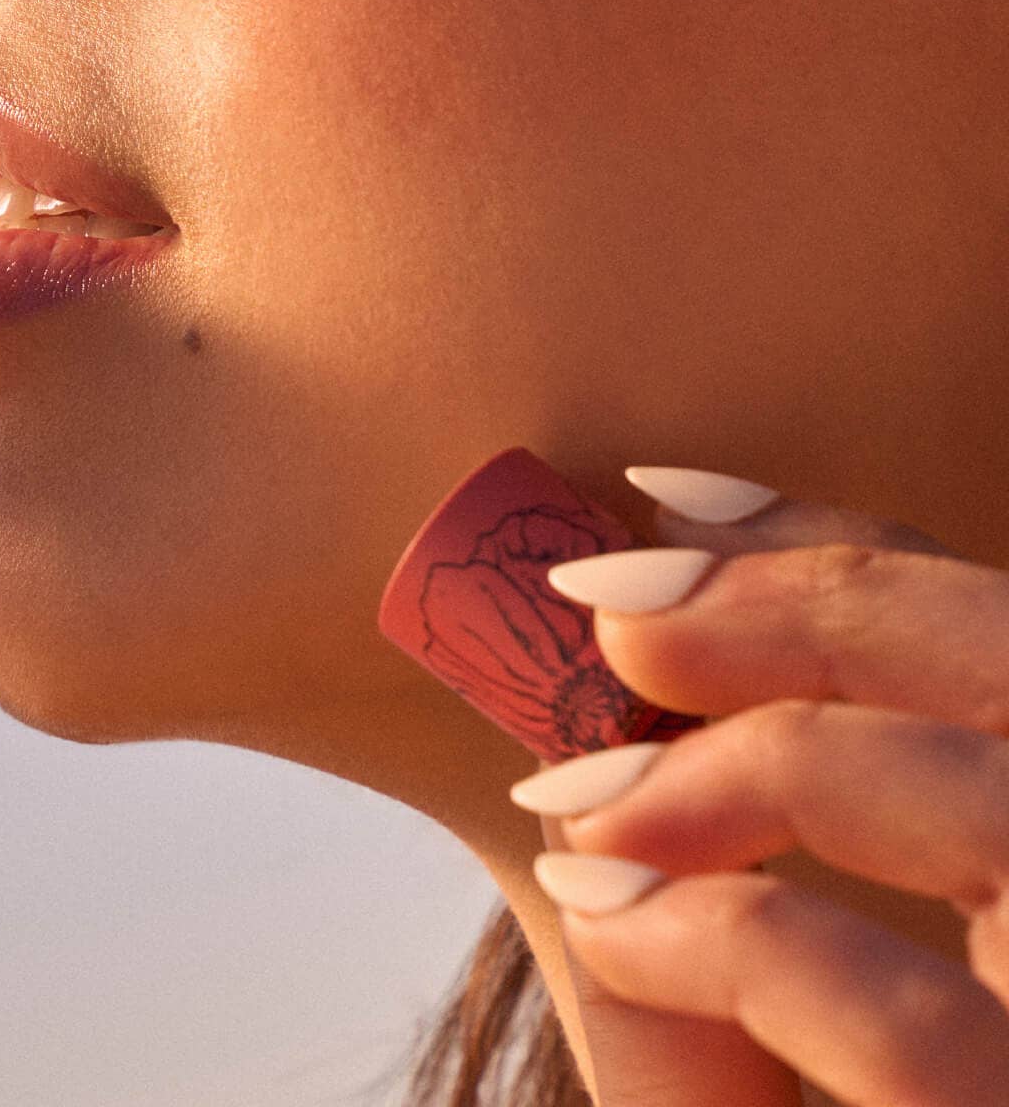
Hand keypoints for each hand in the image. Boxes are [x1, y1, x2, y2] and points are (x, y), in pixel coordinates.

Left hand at [509, 469, 1008, 1105]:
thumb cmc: (896, 1072)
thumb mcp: (888, 962)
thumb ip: (841, 828)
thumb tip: (645, 662)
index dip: (844, 537)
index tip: (673, 498)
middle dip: (802, 599)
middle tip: (612, 605)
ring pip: (970, 802)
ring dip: (736, 768)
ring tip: (578, 795)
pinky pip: (893, 1013)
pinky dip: (725, 938)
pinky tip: (609, 927)